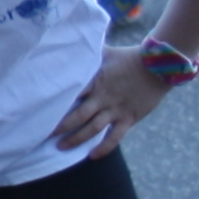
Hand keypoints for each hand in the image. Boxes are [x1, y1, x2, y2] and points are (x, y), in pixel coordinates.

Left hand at [49, 47, 168, 157]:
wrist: (158, 66)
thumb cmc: (130, 57)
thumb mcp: (106, 52)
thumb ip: (89, 52)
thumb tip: (72, 42)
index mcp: (95, 81)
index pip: (71, 93)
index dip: (56, 102)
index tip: (40, 109)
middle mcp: (103, 97)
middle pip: (78, 115)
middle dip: (60, 126)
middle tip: (43, 134)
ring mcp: (116, 109)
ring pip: (93, 128)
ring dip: (76, 139)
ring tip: (61, 147)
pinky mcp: (129, 118)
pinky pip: (115, 136)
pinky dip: (104, 147)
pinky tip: (92, 156)